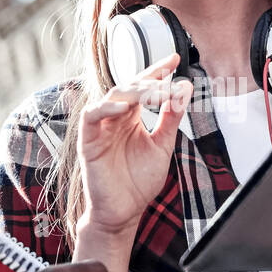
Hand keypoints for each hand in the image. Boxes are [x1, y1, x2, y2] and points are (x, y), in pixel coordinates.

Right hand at [79, 52, 191, 232]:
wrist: (124, 212)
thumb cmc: (138, 182)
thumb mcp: (162, 146)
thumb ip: (171, 119)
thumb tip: (184, 89)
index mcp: (132, 118)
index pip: (144, 87)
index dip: (157, 71)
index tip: (174, 59)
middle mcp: (115, 118)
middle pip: (129, 87)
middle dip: (149, 79)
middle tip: (168, 78)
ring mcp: (101, 128)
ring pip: (112, 97)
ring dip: (133, 91)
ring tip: (154, 91)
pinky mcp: (88, 140)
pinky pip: (92, 116)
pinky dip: (107, 108)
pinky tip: (124, 108)